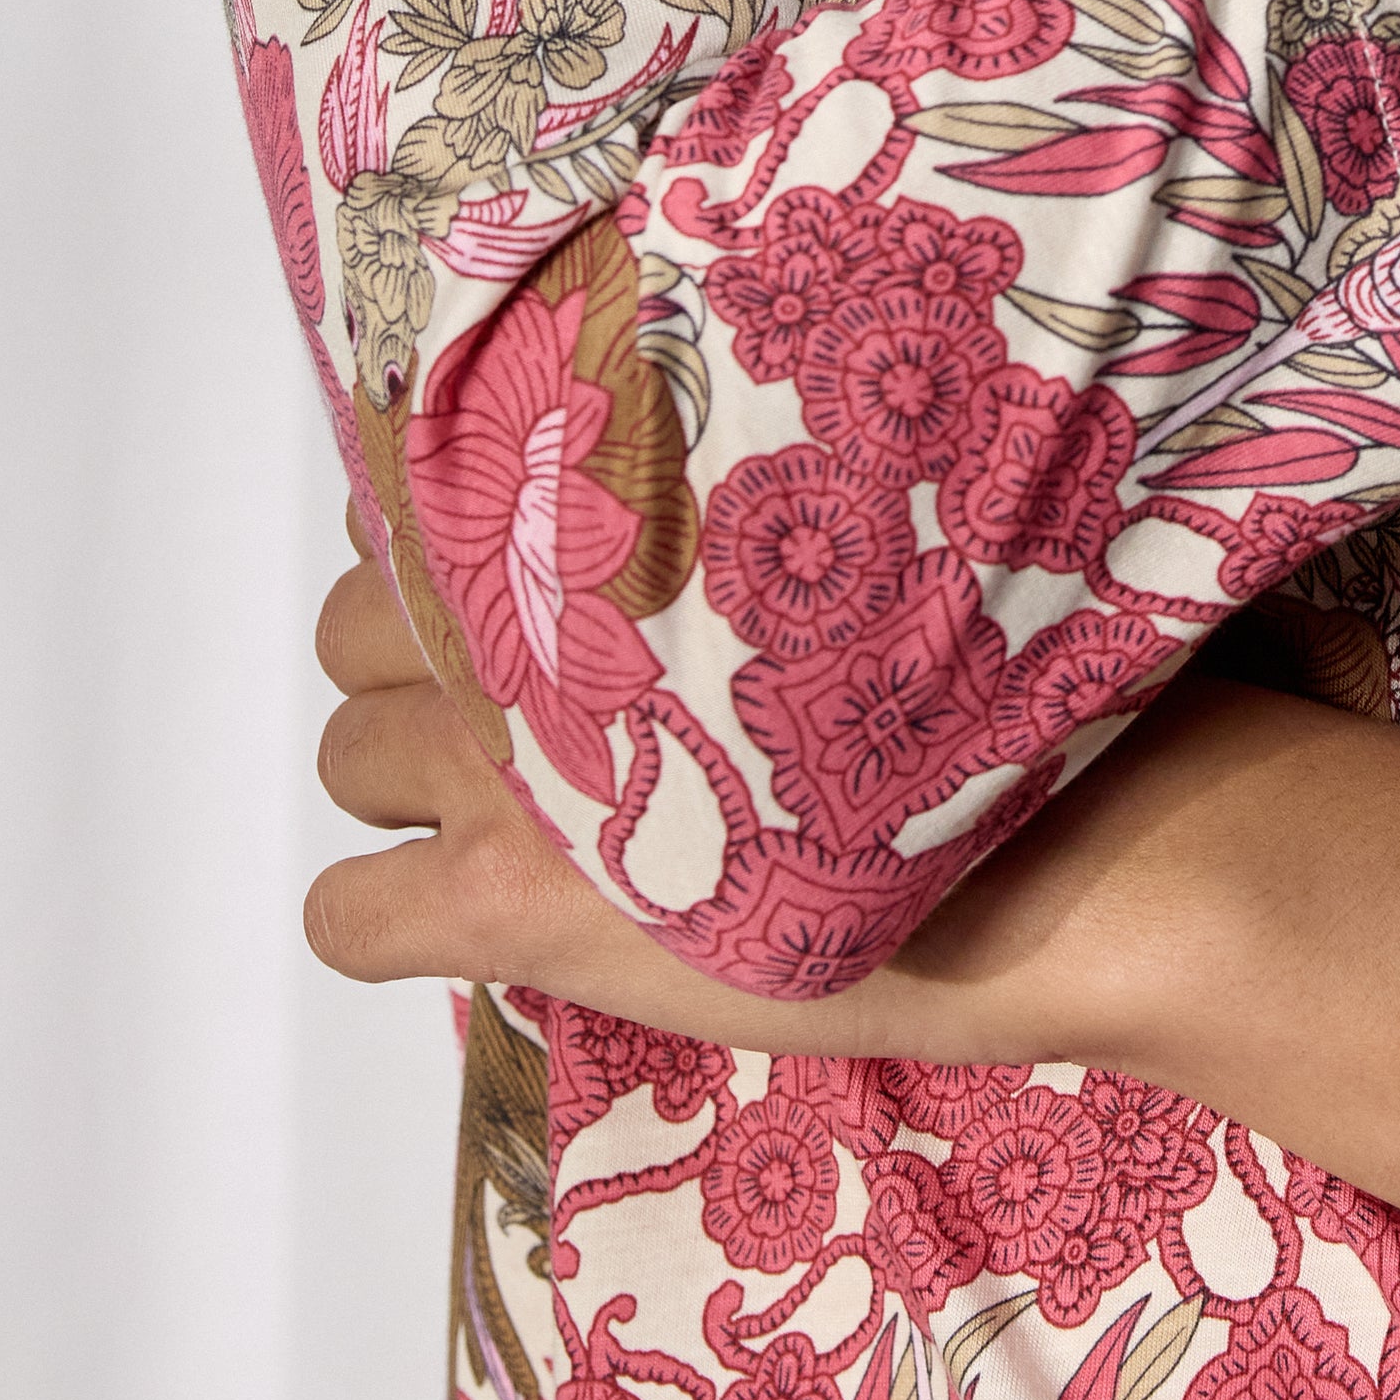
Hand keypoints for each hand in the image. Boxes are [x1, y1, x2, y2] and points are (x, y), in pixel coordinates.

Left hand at [306, 512, 1208, 1068]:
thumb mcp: (868, 550)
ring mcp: (508, 768)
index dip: (457, 530)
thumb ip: (745, 524)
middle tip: (522, 703)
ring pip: (345, 756)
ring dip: (406, 776)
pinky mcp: (505, 906)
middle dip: (417, 657)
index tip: (521, 565)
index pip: (421, 480)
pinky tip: (468, 920)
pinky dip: (379, 917)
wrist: (1057, 849)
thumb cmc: (1000, 689)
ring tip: (513, 808)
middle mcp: (534, 627)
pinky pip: (342, 917)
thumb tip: (698, 508)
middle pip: (359, 619)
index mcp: (616, 520)